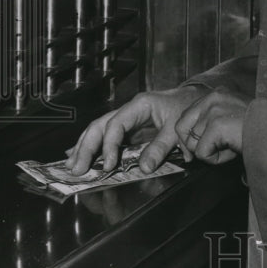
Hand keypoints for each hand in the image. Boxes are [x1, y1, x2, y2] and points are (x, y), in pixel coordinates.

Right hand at [64, 84, 210, 175]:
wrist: (194, 99)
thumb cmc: (187, 108)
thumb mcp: (177, 128)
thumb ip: (161, 146)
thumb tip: (143, 167)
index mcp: (139, 106)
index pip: (115, 125)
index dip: (109, 146)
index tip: (108, 165)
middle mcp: (128, 110)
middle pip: (99, 126)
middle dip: (86, 147)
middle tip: (77, 169)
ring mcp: (127, 119)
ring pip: (98, 129)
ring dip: (84, 147)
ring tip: (72, 165)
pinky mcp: (129, 128)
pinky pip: (106, 135)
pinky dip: (92, 146)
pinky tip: (79, 155)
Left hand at [175, 88, 249, 164]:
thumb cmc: (260, 129)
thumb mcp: (233, 118)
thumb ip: (212, 123)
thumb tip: (190, 144)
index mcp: (216, 94)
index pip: (186, 116)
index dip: (190, 136)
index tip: (199, 148)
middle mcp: (212, 97)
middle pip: (182, 128)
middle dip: (194, 145)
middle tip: (213, 152)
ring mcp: (214, 110)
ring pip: (193, 143)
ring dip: (211, 152)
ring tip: (231, 147)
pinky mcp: (216, 124)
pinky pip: (202, 153)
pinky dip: (215, 159)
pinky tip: (231, 151)